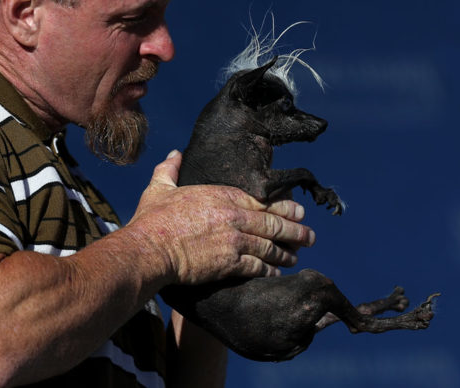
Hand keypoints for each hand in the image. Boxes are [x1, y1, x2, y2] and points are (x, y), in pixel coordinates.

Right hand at [126, 150, 315, 284]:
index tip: (297, 210)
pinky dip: (270, 270)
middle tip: (310, 234)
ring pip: (270, 246)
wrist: (149, 249)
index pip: (262, 200)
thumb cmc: (152, 220)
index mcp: (222, 196)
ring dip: (286, 252)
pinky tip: (277, 273)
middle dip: (295, 229)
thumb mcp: (160, 188)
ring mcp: (235, 240)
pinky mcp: (230, 263)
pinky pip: (258, 266)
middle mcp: (234, 216)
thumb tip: (175, 153)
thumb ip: (170, 169)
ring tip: (296, 255)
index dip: (283, 206)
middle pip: (273, 222)